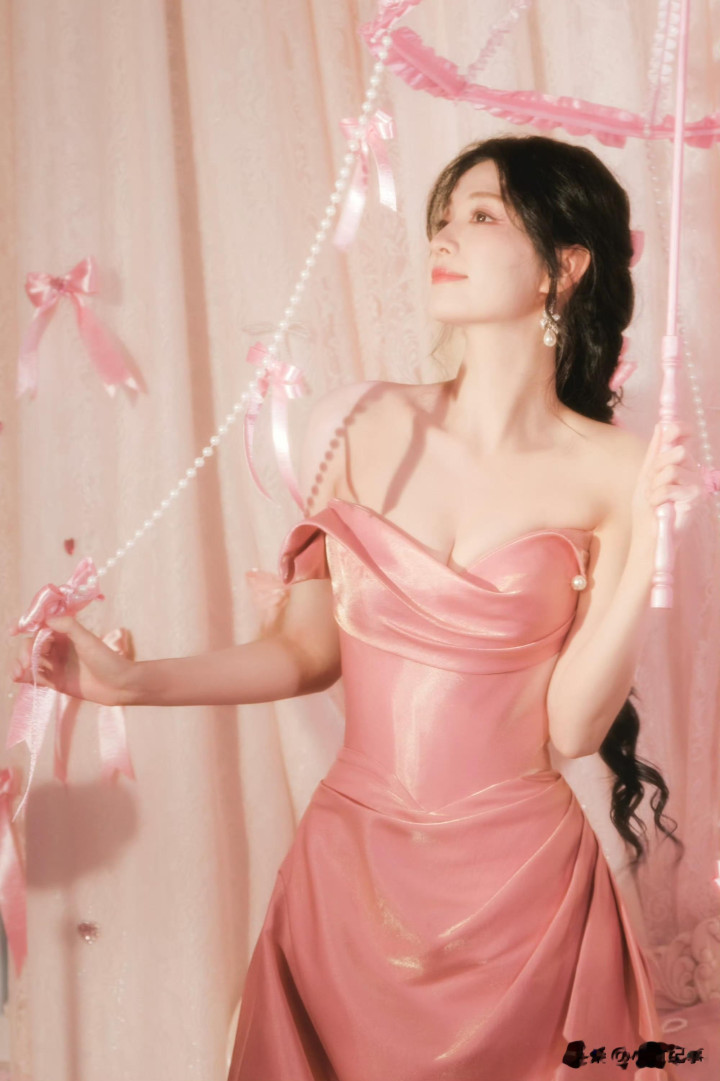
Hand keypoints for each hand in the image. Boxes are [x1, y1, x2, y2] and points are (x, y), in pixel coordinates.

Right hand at [10, 616, 133, 706]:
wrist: (119, 685)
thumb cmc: (106, 659)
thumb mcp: (87, 639)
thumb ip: (67, 626)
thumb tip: (45, 619)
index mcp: (64, 634)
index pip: (39, 627)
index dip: (24, 626)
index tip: (12, 631)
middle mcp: (58, 648)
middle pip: (31, 646)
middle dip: (24, 653)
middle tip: (25, 663)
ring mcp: (56, 665)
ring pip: (30, 662)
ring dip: (21, 665)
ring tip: (19, 673)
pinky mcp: (56, 682)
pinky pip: (36, 677)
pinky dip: (25, 677)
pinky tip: (20, 678)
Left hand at [631, 420, 705, 548]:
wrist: (648, 536)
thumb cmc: (647, 510)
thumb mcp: (646, 476)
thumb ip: (655, 452)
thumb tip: (661, 425)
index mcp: (681, 464)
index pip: (686, 436)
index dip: (678, 428)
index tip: (668, 429)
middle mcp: (693, 471)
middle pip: (677, 452)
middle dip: (657, 468)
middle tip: (651, 486)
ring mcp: (697, 484)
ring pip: (671, 469)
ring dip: (655, 486)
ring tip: (655, 500)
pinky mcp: (696, 498)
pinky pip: (670, 486)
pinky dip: (657, 497)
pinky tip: (660, 508)